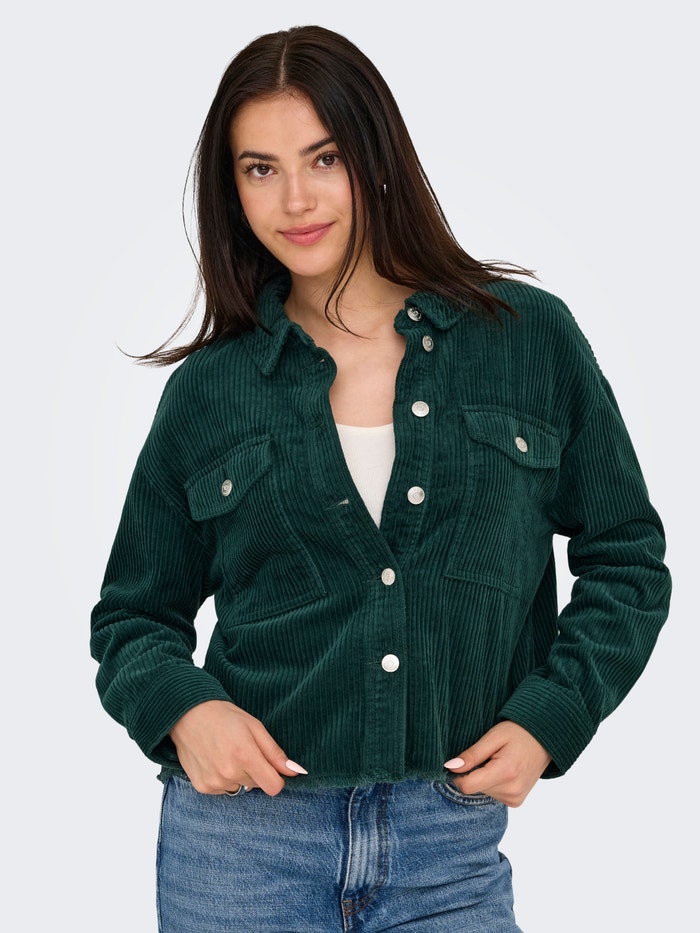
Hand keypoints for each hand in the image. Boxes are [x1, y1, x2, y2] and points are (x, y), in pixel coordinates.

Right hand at [169, 700, 306, 796]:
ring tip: (226, 752)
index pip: (274, 787)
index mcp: (246, 756)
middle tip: (242, 749)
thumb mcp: (255, 727)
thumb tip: (296, 771)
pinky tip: (215, 759)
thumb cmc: (224, 716)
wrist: (188, 714)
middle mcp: (229, 773)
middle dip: (256, 771)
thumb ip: (275, 753)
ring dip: (239, 775)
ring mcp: (214, 782)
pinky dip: (223, 778)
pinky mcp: (202, 787)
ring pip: (240, 787)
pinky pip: (224, 789)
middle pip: (257, 785)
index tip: (271, 766)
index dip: (276, 777)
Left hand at [444, 721, 551, 806]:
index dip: (458, 775)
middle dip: (475, 773)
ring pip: (483, 792)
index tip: (461, 761)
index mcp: (505, 773)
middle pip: (475, 788)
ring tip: (498, 761)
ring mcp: (515, 799)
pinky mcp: (516, 802)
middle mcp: (511, 791)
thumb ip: (472, 755)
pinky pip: (494, 794)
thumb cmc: (518, 733)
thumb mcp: (493, 737)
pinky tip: (504, 770)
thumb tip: (450, 767)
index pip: (467, 786)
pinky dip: (493, 783)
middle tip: (489, 756)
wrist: (545, 739)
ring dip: (484, 778)